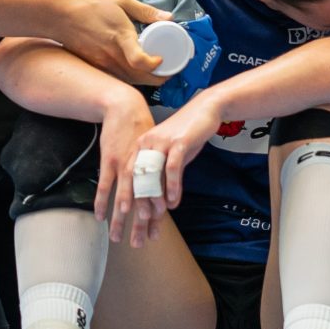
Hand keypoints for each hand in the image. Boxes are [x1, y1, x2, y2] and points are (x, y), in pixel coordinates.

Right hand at [56, 0, 165, 81]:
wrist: (61, 17)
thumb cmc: (91, 6)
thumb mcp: (121, 1)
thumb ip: (146, 11)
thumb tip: (169, 17)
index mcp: (121, 37)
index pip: (140, 61)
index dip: (155, 65)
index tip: (161, 59)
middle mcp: (112, 55)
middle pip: (140, 77)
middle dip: (158, 78)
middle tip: (168, 70)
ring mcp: (102, 64)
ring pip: (130, 81)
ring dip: (145, 80)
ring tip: (155, 71)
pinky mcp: (96, 67)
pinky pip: (118, 79)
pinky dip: (130, 78)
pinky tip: (135, 70)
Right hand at [88, 88, 160, 245]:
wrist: (126, 108)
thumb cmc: (142, 130)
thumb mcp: (156, 149)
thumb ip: (159, 169)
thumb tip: (163, 188)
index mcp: (155, 169)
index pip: (157, 199)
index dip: (155, 219)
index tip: (154, 236)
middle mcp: (143, 171)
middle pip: (143, 204)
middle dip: (140, 226)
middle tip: (138, 245)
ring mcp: (126, 166)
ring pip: (124, 199)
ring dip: (120, 220)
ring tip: (116, 238)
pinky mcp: (111, 161)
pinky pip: (106, 186)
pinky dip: (103, 201)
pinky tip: (100, 216)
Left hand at [134, 92, 221, 213]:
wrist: (204, 109)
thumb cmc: (186, 133)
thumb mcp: (169, 154)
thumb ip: (162, 173)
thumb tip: (159, 197)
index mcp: (140, 146)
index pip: (128, 175)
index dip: (125, 196)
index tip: (125, 215)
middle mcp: (147, 144)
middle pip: (137, 177)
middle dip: (137, 202)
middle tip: (142, 219)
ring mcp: (162, 142)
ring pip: (152, 174)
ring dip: (155, 196)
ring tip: (158, 214)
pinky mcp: (178, 142)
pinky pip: (172, 167)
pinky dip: (171, 186)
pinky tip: (173, 200)